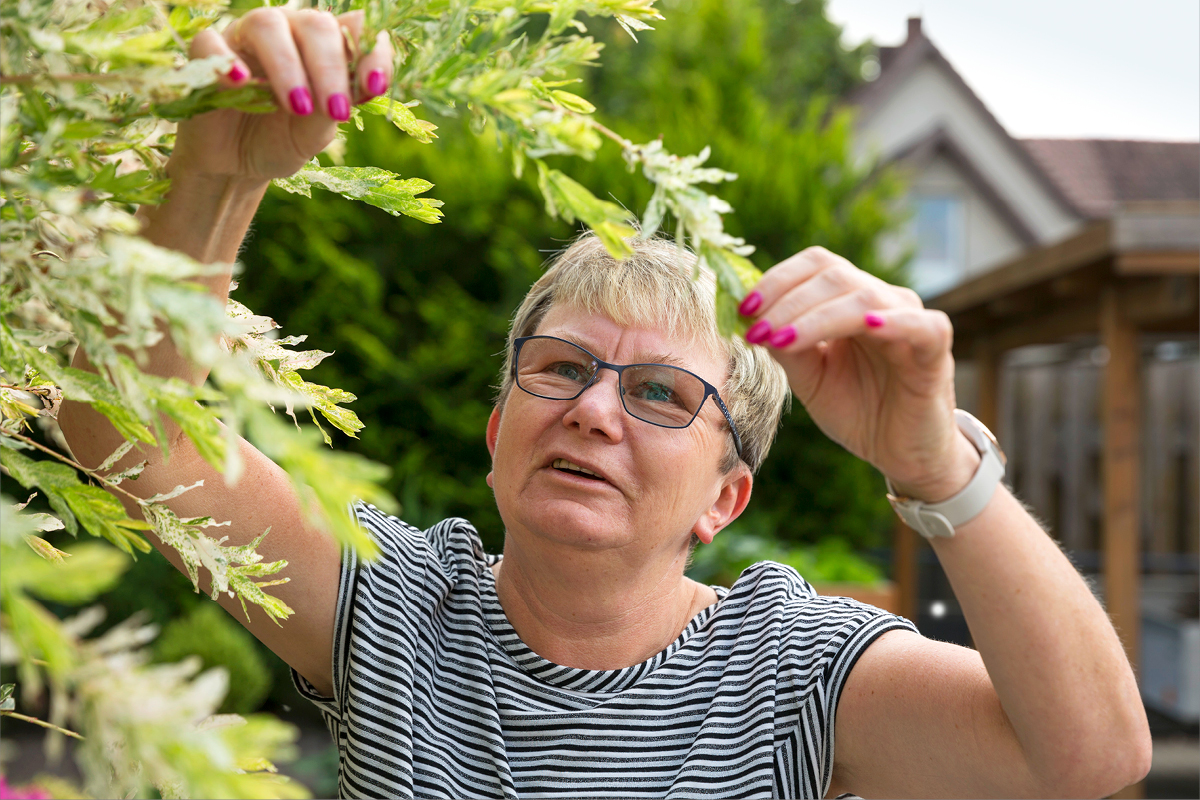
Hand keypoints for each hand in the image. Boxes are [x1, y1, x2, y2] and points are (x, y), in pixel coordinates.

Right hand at [170, 8, 393, 183]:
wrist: (234, 166)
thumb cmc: (280, 142)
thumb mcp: (313, 134)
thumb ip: (331, 108)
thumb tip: (349, 85)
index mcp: (323, 49)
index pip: (355, 30)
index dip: (371, 52)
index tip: (376, 86)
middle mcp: (289, 33)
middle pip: (315, 24)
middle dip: (330, 67)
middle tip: (336, 111)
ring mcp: (246, 38)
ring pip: (268, 25)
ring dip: (288, 66)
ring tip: (298, 107)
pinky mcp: (207, 53)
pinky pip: (211, 42)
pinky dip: (227, 60)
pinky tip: (241, 84)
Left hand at [739, 247, 978, 501]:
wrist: (901, 454)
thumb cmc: (858, 410)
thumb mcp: (810, 379)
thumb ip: (786, 347)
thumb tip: (751, 319)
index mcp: (848, 300)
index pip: (815, 265)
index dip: (778, 280)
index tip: (743, 309)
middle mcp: (881, 300)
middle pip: (834, 275)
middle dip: (787, 301)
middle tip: (757, 330)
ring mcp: (910, 320)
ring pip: (865, 297)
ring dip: (816, 317)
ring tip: (783, 339)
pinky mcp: (935, 349)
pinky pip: (920, 325)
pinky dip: (894, 321)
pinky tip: (867, 326)